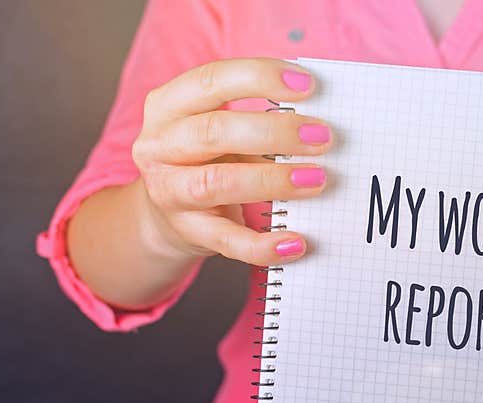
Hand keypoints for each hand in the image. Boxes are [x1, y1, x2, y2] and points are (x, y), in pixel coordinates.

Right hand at [131, 58, 331, 266]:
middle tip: (322, 137)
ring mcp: (170, 191)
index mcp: (168, 106)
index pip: (211, 80)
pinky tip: (296, 242)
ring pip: (218, 182)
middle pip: (215, 131)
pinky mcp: (190, 232)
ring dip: (272, 180)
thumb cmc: (207, 160)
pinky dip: (264, 245)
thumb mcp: (220, 129)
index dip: (259, 78)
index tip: (307, 86)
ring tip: (316, 179)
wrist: (168, 216)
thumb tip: (318, 125)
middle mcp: (160, 146)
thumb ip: (258, 121)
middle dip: (275, 132)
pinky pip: (229, 242)